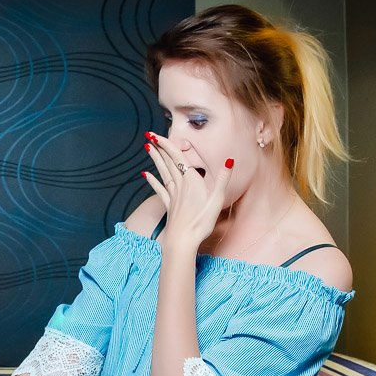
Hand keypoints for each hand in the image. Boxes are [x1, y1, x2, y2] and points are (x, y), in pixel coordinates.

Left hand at [143, 132, 231, 251]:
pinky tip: (145, 174)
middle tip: (148, 135)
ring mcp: (172, 195)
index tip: (156, 134)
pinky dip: (152, 180)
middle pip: (168, 162)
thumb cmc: (201, 221)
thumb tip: (230, 159)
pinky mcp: (169, 205)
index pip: (178, 157)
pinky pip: (159, 189)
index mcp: (192, 180)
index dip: (167, 145)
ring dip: (155, 159)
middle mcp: (180, 185)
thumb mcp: (217, 199)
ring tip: (147, 148)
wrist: (183, 240)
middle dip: (159, 148)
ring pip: (163, 172)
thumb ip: (223, 178)